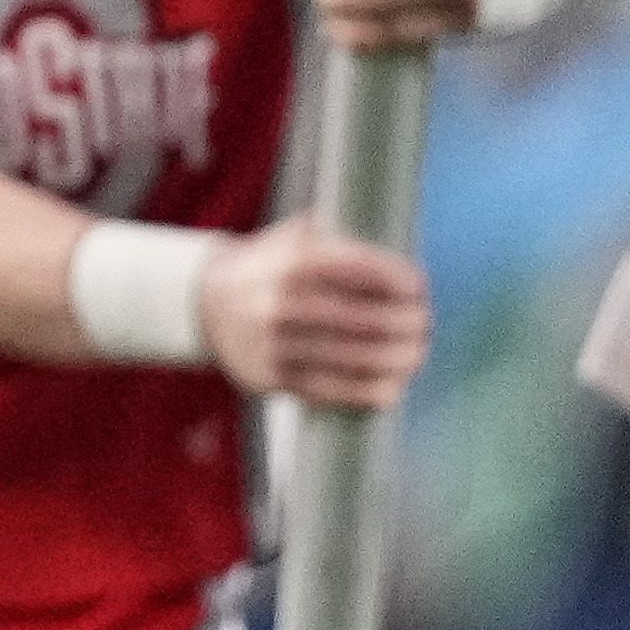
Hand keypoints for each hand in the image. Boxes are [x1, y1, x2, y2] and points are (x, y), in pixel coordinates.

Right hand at [195, 215, 429, 410]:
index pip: (362, 269)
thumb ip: (339, 239)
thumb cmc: (268, 269)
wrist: (204, 305)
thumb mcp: (293, 238)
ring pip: (353, 358)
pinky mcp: (270, 378)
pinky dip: (367, 392)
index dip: (399, 281)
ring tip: (417, 355)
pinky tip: (393, 388)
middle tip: (424, 324)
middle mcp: (282, 302)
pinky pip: (330, 389)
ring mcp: (275, 344)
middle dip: (406, 324)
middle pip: (365, 319)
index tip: (419, 288)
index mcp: (292, 261)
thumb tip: (398, 260)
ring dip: (397, 361)